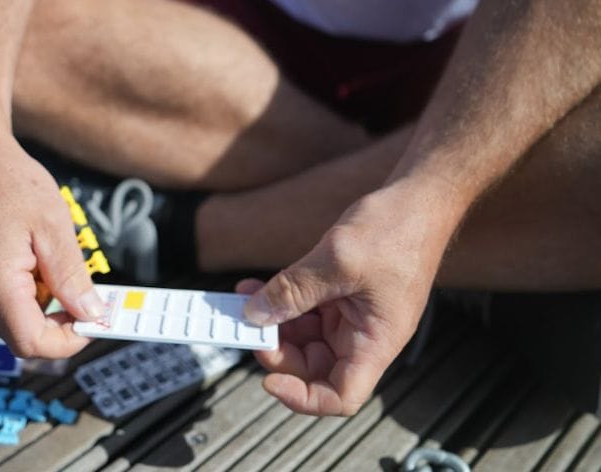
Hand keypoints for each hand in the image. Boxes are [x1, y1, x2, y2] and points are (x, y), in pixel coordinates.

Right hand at [0, 130, 104, 358]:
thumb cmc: (6, 180)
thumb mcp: (53, 226)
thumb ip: (71, 277)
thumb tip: (91, 313)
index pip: (31, 343)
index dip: (68, 340)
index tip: (93, 319)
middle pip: (22, 336)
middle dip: (59, 322)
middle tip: (85, 293)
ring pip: (13, 319)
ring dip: (43, 305)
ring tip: (54, 263)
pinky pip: (0, 301)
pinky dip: (26, 292)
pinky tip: (35, 259)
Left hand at [241, 183, 456, 415]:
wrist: (418, 197)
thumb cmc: (399, 228)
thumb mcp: (337, 260)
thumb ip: (293, 290)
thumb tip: (256, 314)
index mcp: (376, 341)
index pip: (341, 396)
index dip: (304, 398)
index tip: (270, 380)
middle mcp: (365, 336)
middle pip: (315, 368)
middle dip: (279, 351)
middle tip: (251, 326)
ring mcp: (353, 317)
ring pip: (304, 340)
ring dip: (273, 323)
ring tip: (247, 300)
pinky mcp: (342, 297)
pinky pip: (305, 312)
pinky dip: (280, 303)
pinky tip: (257, 288)